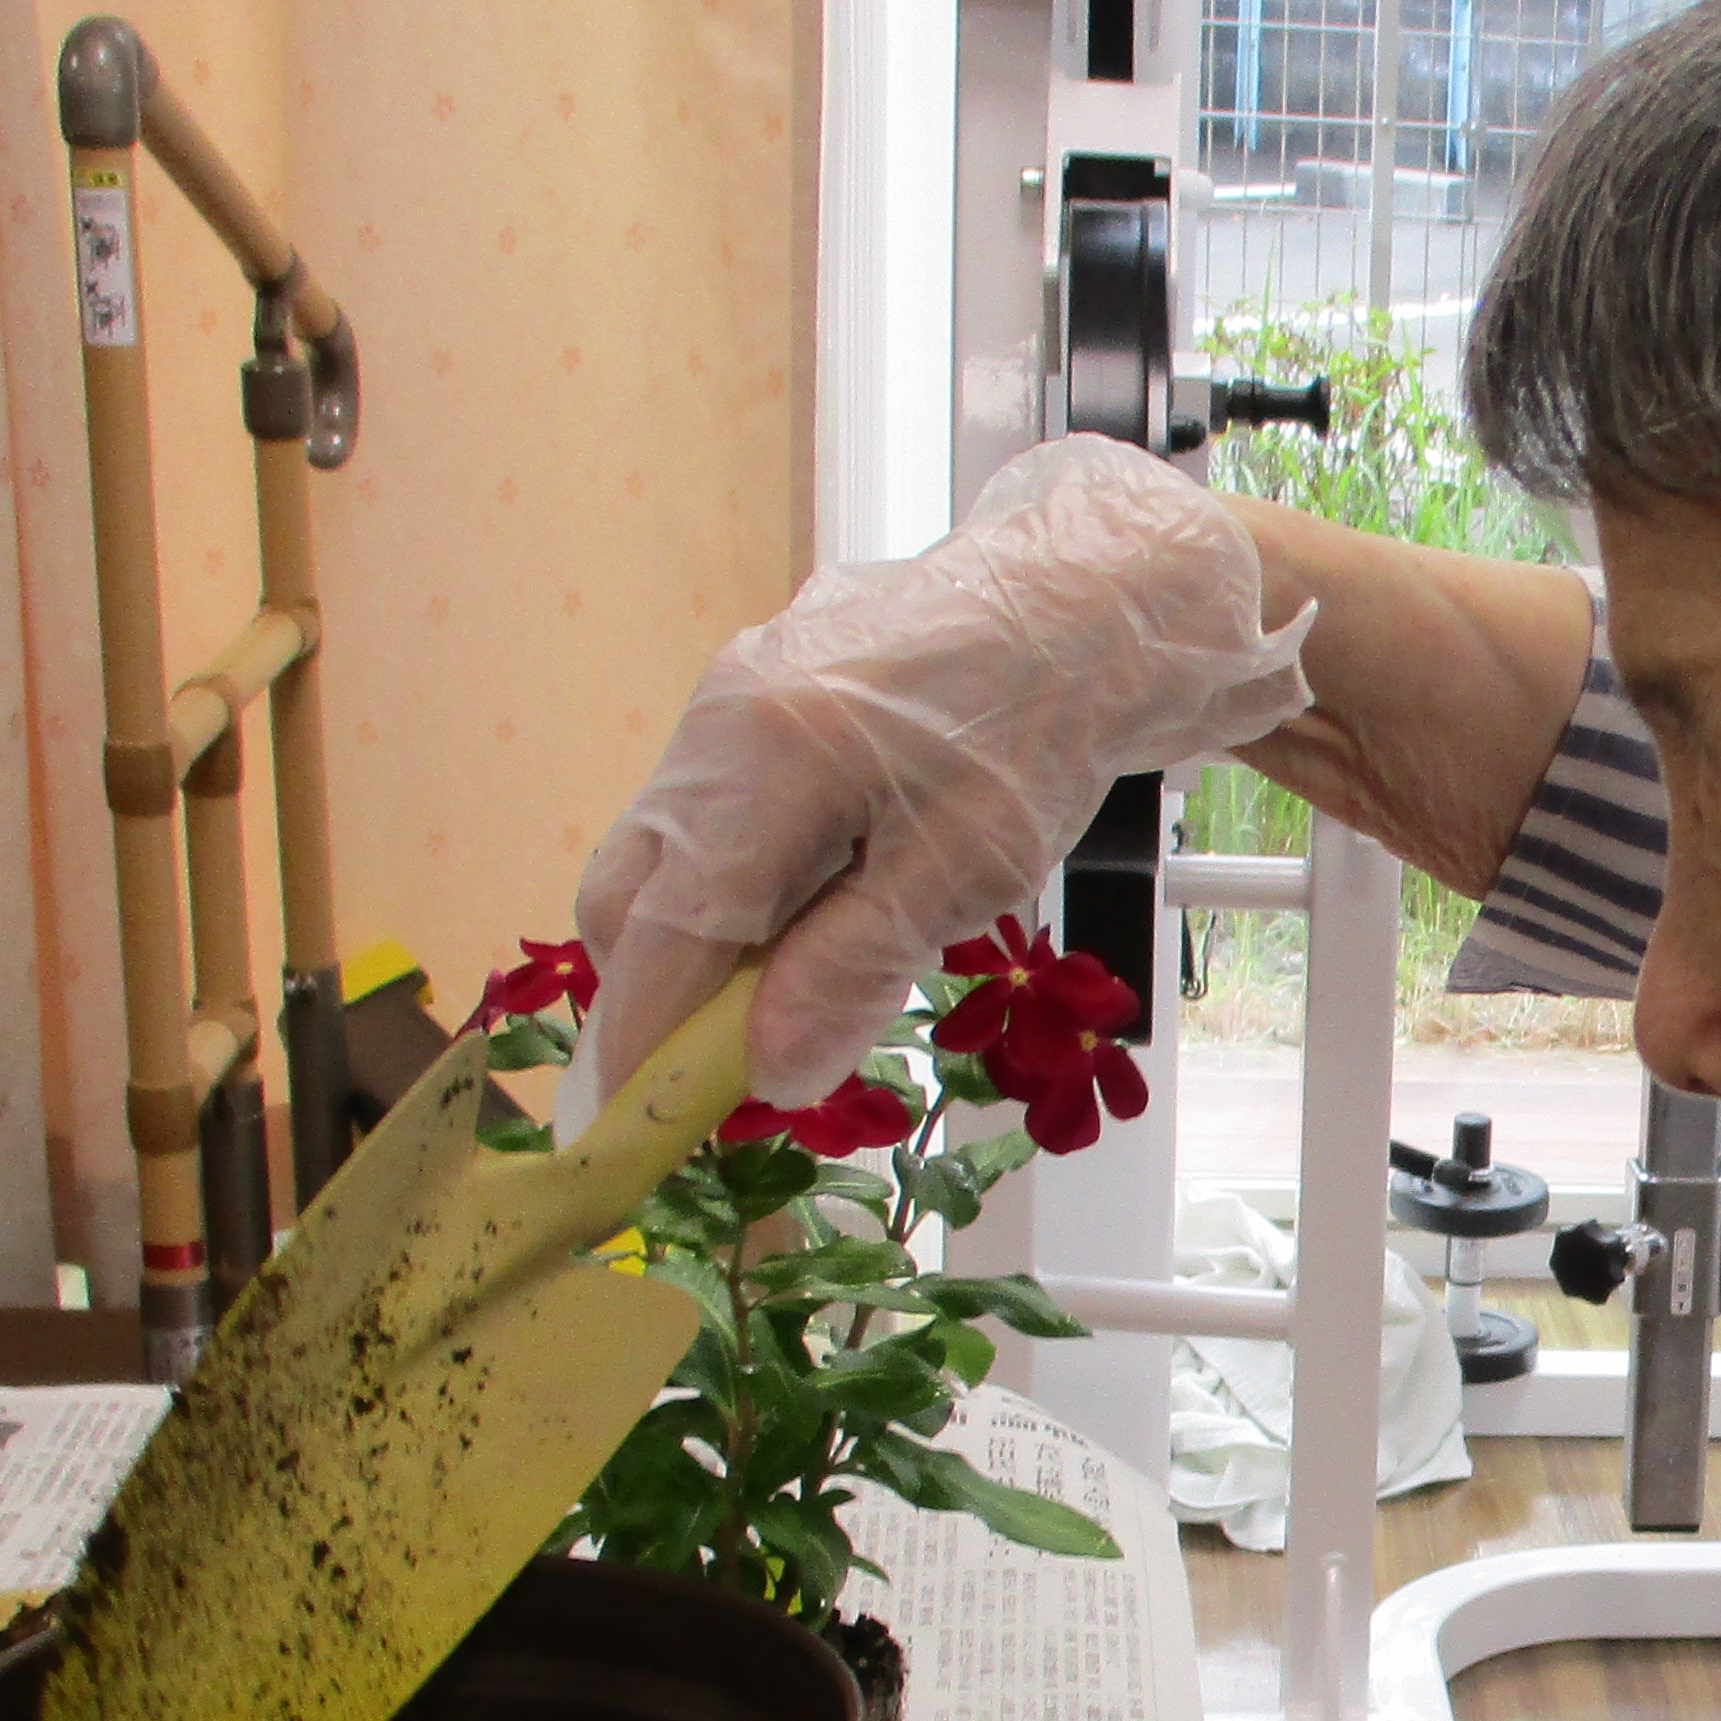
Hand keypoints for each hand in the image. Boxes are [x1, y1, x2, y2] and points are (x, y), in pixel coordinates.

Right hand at [564, 436, 1314, 1124]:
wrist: (1091, 600)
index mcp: (765, 760)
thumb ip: (849, 967)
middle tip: (732, 1059)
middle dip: (661, 988)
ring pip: (665, 846)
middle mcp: (720, 716)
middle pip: (629, 890)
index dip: (643, 1037)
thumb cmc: (1041, 730)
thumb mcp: (963, 871)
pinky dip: (738, 873)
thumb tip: (765, 1068)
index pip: (662, 931)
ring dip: (707, 932)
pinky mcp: (756, 686)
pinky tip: (824, 896)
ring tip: (804, 976)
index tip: (640, 1120)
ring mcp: (729, 690)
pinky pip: (709, 803)